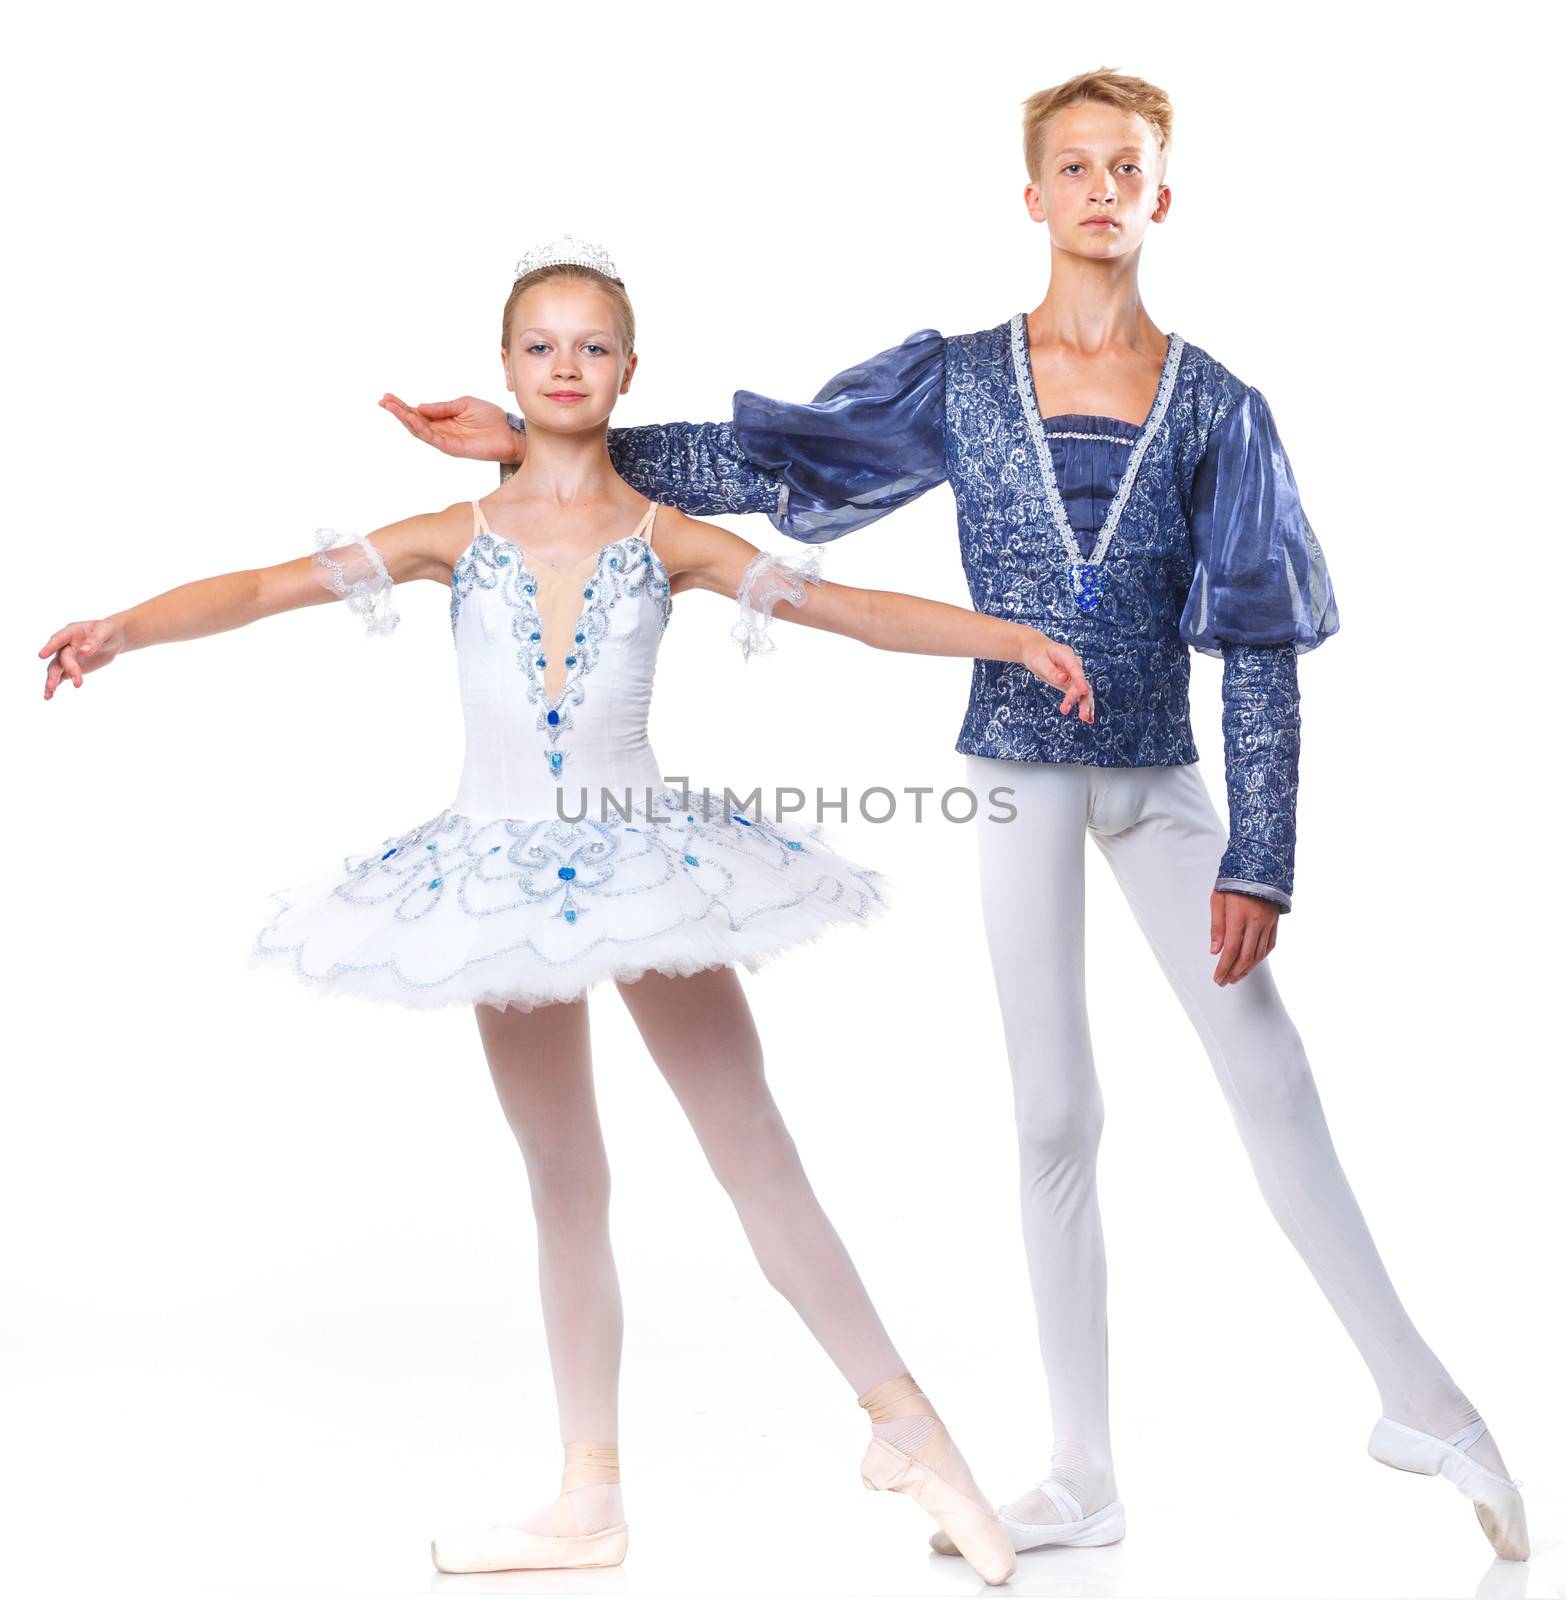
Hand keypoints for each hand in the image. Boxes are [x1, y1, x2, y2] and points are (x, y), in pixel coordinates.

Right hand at [38, 617, 126, 699]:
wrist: (111, 639)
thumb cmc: (107, 631)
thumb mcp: (105, 631)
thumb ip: (94, 641)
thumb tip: (83, 651)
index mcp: (71, 632)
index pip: (59, 639)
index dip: (50, 647)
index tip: (41, 656)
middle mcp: (64, 645)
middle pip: (62, 658)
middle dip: (68, 670)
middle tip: (77, 683)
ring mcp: (66, 658)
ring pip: (55, 669)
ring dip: (52, 680)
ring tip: (49, 694)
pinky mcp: (69, 669)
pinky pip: (59, 677)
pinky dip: (54, 686)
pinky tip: (48, 696)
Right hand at [379, 392, 525, 465]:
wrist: (509, 432)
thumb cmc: (490, 418)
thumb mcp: (464, 404)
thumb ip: (442, 407)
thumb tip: (419, 406)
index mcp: (443, 418)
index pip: (418, 412)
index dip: (402, 405)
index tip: (387, 397)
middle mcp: (441, 430)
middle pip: (414, 421)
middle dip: (398, 411)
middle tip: (383, 402)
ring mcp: (445, 440)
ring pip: (419, 431)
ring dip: (405, 419)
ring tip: (393, 408)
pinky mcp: (452, 448)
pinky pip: (432, 438)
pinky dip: (421, 429)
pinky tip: (412, 419)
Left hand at [1021, 634, 1093, 721]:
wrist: (1036, 650)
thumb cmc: (1035, 653)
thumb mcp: (1039, 661)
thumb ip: (1051, 671)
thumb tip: (1063, 679)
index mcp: (1067, 656)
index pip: (1076, 670)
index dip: (1080, 681)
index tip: (1084, 692)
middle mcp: (1075, 666)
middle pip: (1081, 683)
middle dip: (1080, 699)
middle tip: (1078, 714)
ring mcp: (1075, 675)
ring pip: (1084, 691)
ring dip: (1085, 705)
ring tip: (1086, 719)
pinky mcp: (1072, 684)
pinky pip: (1080, 696)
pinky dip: (1084, 706)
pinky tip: (1088, 719)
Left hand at [1209, 890, 1278, 984]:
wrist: (1259, 866)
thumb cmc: (1234, 881)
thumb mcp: (1217, 900)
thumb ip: (1217, 926)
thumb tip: (1215, 950)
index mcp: (1239, 916)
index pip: (1231, 950)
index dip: (1224, 967)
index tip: (1218, 977)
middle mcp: (1256, 922)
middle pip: (1246, 956)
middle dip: (1234, 972)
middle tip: (1225, 981)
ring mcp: (1268, 923)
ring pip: (1260, 954)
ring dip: (1247, 969)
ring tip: (1236, 977)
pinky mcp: (1275, 922)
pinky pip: (1270, 945)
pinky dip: (1261, 957)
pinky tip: (1252, 963)